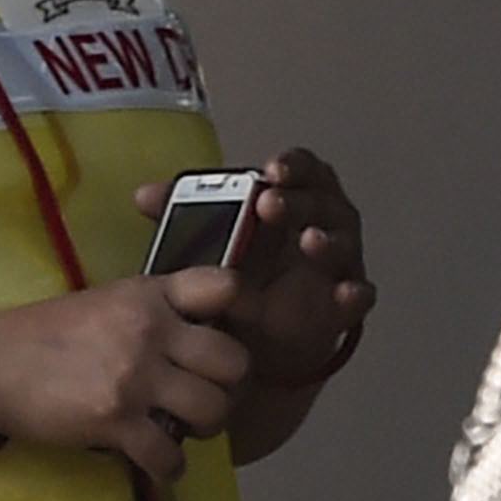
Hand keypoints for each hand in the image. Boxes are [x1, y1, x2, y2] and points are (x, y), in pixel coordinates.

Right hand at [0, 283, 251, 480]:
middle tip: (208, 396)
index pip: (224, 286)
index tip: (228, 335)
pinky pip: (170, 455)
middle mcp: (151, 329)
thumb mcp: (107, 301)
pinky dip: (170, 467)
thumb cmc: (47, 332)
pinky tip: (159, 462)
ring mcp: (135, 376)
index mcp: (149, 294)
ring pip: (212, 409)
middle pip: (234, 361)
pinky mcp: (116, 421)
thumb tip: (198, 339)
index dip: (241, 312)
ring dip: (205, 427)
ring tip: (184, 429)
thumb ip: (155, 311)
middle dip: (230, 387)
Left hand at [151, 149, 373, 390]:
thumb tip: (141, 196)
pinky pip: (358, 295)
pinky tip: (345, 293)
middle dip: (298, 200)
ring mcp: (338, 263)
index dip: (293, 165)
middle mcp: (324, 222)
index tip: (271, 169)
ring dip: (329, 239)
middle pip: (321, 201)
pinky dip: (355, 293)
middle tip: (270, 204)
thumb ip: (181, 213)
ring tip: (309, 242)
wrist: (255, 335)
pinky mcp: (343, 305)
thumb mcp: (210, 239)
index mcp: (295, 196)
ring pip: (344, 243)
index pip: (302, 169)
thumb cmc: (241, 268)